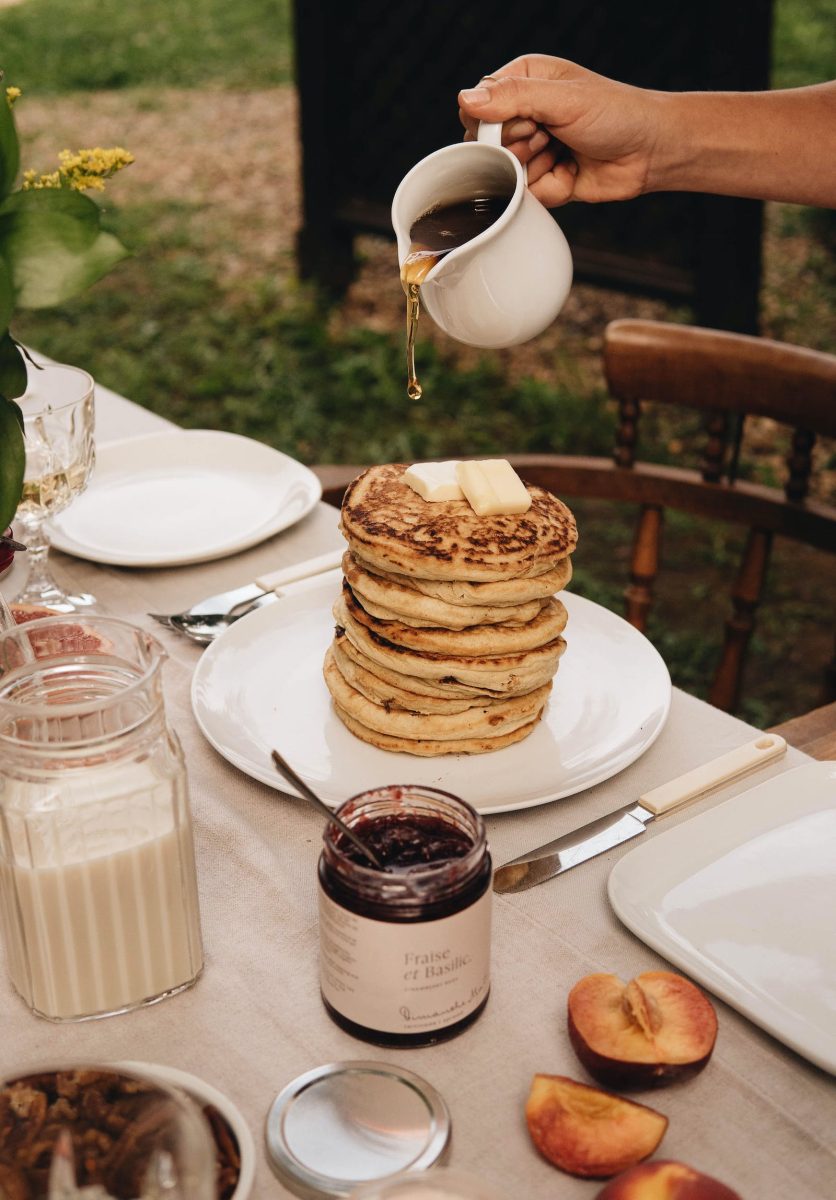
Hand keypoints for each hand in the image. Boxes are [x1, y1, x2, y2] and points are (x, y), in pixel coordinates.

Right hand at [458, 54, 663, 205]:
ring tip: (564, 153)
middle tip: (550, 137)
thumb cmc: (617, 114)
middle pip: (486, 144)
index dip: (494, 123)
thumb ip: (513, 98)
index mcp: (524, 81)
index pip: (477, 106)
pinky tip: (571, 172)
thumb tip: (466, 98)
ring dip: (536, 169)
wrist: (651, 153)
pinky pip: (526, 195)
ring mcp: (532, 148)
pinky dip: (549, 188)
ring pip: (505, 173)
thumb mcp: (563, 98)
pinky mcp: (542, 179)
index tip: (528, 122)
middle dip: (519, 147)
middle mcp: (524, 113)